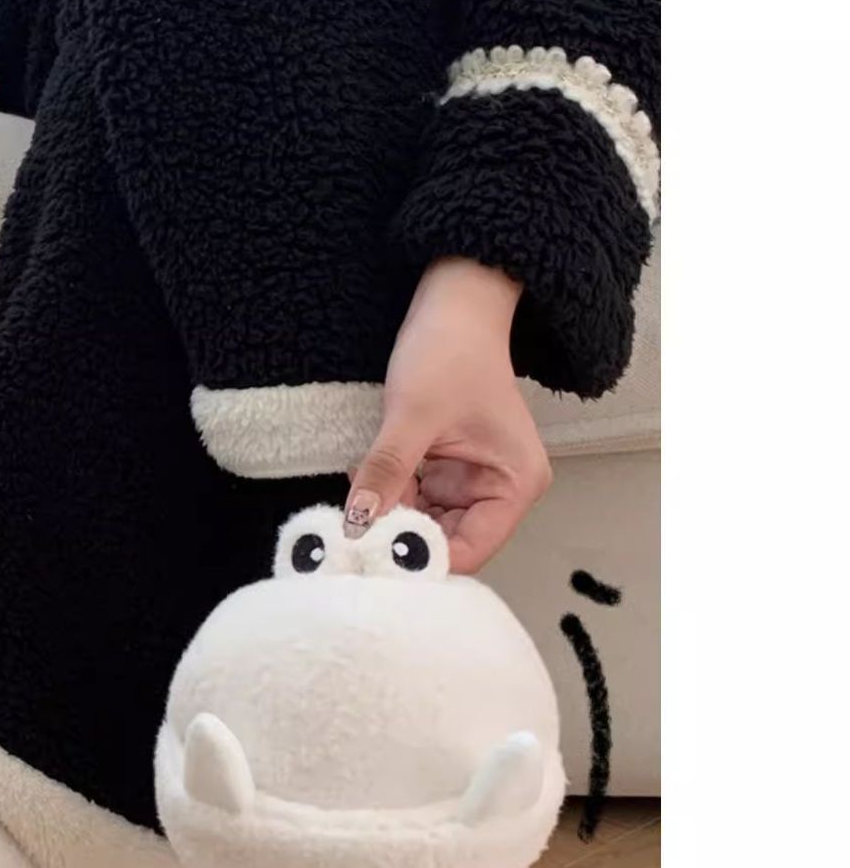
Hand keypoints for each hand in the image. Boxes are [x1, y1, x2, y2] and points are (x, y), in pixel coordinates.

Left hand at [345, 258, 551, 573]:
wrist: (452, 306)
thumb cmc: (450, 350)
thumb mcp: (413, 414)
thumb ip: (387, 471)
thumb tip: (357, 524)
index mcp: (514, 484)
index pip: (470, 549)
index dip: (424, 559)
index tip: (376, 561)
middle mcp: (499, 491)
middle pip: (447, 542)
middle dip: (401, 540)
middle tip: (353, 541)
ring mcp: (470, 482)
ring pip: (424, 524)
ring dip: (389, 518)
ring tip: (356, 503)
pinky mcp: (446, 471)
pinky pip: (414, 500)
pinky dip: (388, 498)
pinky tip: (364, 484)